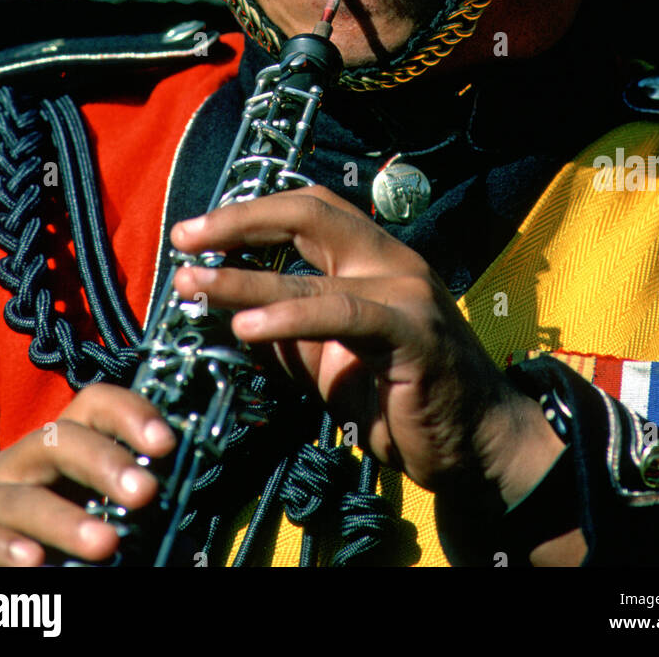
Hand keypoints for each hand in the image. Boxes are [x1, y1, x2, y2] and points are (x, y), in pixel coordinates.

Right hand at [0, 384, 175, 566]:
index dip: (131, 414)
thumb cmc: (57, 551)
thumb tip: (185, 530)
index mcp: (61, 449)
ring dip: (64, 521)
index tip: (167, 444)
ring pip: (22, 497)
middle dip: (104, 462)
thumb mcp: (102, 527)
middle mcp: (20, 462)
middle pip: (59, 439)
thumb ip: (137, 521)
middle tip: (145, 494)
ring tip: (104, 546)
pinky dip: (1, 547)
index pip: (94, 405)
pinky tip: (32, 563)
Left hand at [171, 185, 560, 498]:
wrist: (473, 447)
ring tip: (194, 285)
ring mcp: (405, 292)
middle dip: (239, 221)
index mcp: (371, 258)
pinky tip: (246, 328)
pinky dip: (289, 316)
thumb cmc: (399, 401)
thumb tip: (216, 312)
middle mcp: (390, 261)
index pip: (307, 210)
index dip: (248, 214)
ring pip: (313, 271)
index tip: (194, 233)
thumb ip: (282, 331)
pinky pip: (342, 315)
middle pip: (309, 213)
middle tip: (185, 239)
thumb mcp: (327, 360)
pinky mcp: (412, 332)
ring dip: (244, 278)